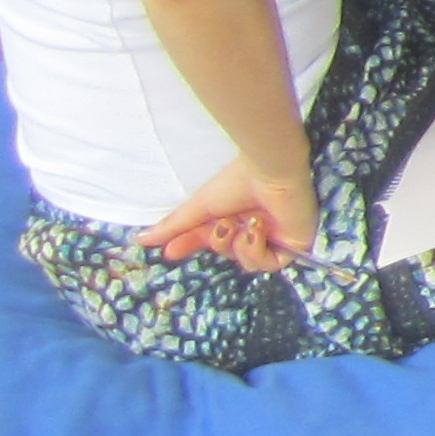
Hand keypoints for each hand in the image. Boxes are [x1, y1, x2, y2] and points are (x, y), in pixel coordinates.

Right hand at [143, 155, 318, 273]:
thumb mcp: (198, 208)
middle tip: (220, 225)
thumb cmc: (236, 183)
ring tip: (240, 225)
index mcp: (235, 215)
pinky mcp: (295, 243)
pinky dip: (256, 251)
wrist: (268, 170)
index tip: (170, 253)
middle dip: (218, 243)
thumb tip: (139, 240)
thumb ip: (173, 226)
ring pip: (248, 263)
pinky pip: (270, 265)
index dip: (191, 246)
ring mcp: (276, 236)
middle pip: (228, 253)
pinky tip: (256, 230)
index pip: (210, 240)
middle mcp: (255, 226)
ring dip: (237, 247)